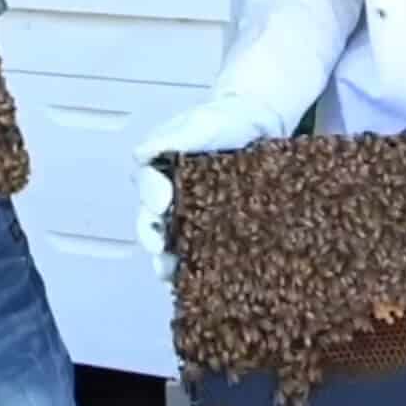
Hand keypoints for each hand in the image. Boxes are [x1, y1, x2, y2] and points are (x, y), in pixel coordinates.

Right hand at [130, 97, 287, 280]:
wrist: (260, 126)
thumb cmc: (228, 120)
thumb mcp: (204, 121)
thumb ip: (177, 135)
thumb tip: (146, 153)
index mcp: (157, 165)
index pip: (146, 183)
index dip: (151, 195)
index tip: (163, 203)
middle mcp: (166, 195)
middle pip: (150, 221)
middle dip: (153, 238)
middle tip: (161, 249)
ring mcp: (187, 216)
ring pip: (169, 244)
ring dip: (168, 262)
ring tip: (173, 275)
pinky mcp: (210, 232)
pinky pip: (198, 254)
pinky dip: (196, 271)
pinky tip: (201, 285)